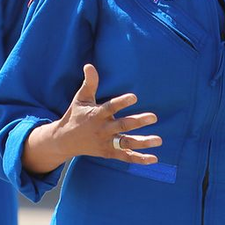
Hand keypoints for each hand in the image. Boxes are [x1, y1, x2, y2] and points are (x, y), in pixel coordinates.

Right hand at [22, 63, 161, 174]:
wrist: (65, 140)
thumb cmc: (76, 115)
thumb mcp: (81, 98)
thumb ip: (89, 83)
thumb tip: (89, 65)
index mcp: (96, 114)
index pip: (110, 107)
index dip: (122, 102)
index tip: (134, 97)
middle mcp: (103, 129)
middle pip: (122, 126)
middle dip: (138, 122)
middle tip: (154, 117)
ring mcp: (106, 142)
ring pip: (126, 143)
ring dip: (143, 142)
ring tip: (159, 140)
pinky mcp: (109, 153)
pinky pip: (125, 157)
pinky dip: (139, 159)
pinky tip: (154, 158)